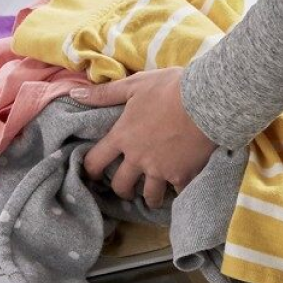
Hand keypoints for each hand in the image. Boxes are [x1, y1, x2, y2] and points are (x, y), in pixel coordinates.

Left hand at [72, 68, 217, 207]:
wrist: (207, 100)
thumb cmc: (169, 89)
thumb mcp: (135, 85)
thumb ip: (104, 93)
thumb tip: (75, 93)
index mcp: (123, 137)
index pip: (95, 161)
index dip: (91, 169)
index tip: (94, 172)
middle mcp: (138, 158)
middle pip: (121, 185)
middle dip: (121, 189)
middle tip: (126, 188)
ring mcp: (160, 169)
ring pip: (149, 196)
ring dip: (149, 197)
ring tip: (153, 196)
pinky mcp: (182, 175)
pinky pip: (176, 193)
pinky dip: (177, 192)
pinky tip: (179, 188)